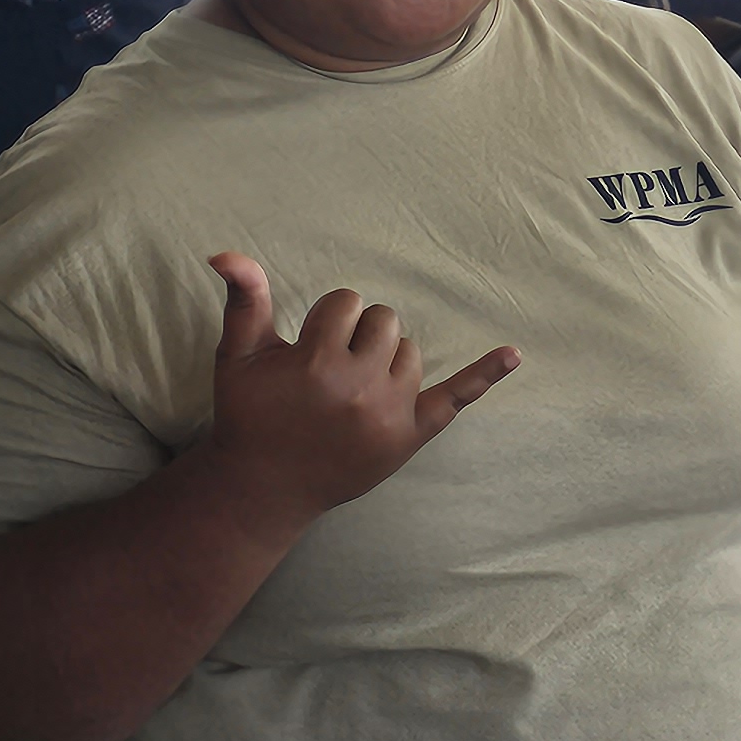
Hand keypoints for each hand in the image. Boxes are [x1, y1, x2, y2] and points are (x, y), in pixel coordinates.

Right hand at [190, 255, 517, 523]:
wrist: (264, 489)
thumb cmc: (250, 414)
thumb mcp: (238, 357)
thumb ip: (243, 300)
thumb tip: (226, 251)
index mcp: (317, 363)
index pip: (347, 303)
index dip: (326, 321)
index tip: (307, 350)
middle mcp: (359, 388)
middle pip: (384, 321)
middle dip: (358, 336)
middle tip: (330, 371)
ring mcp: (389, 415)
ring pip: (410, 351)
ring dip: (387, 360)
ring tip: (352, 390)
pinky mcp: (409, 438)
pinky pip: (455, 399)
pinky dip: (485, 375)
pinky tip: (514, 354)